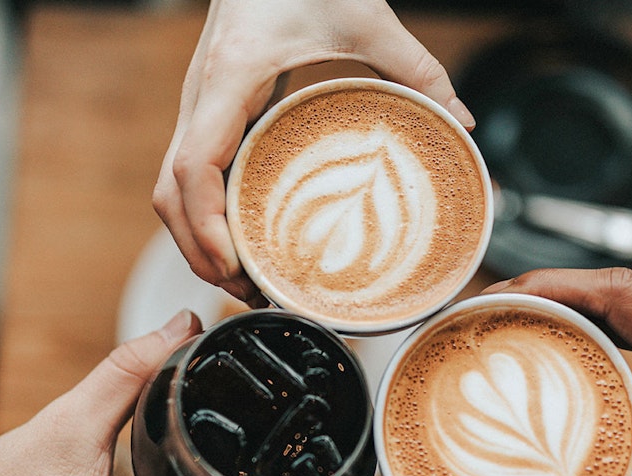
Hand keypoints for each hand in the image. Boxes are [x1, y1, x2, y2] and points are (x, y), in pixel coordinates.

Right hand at [153, 0, 473, 302]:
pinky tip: (241, 239)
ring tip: (244, 280)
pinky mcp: (208, 111)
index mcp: (228, 79)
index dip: (205, 227)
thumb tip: (463, 122)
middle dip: (199, 252)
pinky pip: (188, 175)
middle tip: (248, 293)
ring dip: (196, 240)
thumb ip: (417, 68)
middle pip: (169, 196)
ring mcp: (197, 106)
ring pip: (170, 190)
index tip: (235, 265)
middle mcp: (199, 98)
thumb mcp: (366, 17)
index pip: (191, 169)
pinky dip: (203, 215)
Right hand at [483, 269, 631, 475]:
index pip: (623, 297)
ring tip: (506, 329)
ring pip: (630, 305)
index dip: (552, 286)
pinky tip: (560, 356)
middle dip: (544, 292)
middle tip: (482, 316)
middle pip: (617, 290)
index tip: (497, 297)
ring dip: (569, 307)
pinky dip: (597, 331)